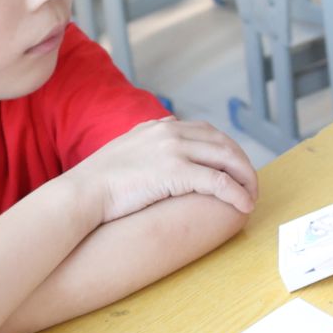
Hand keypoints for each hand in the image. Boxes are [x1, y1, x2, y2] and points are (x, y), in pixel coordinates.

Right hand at [64, 117, 257, 224]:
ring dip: (245, 178)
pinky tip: (244, 205)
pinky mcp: (175, 171)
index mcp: (160, 126)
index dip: (227, 149)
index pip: (207, 131)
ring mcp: (173, 149)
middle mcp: (170, 131)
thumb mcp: (125, 150)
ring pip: (226, 159)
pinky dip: (236, 193)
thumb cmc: (97, 182)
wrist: (80, 193)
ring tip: (252, 196)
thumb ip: (146, 143)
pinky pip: (218, 181)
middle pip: (223, 143)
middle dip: (242, 163)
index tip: (235, 167)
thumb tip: (158, 144)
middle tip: (251, 183)